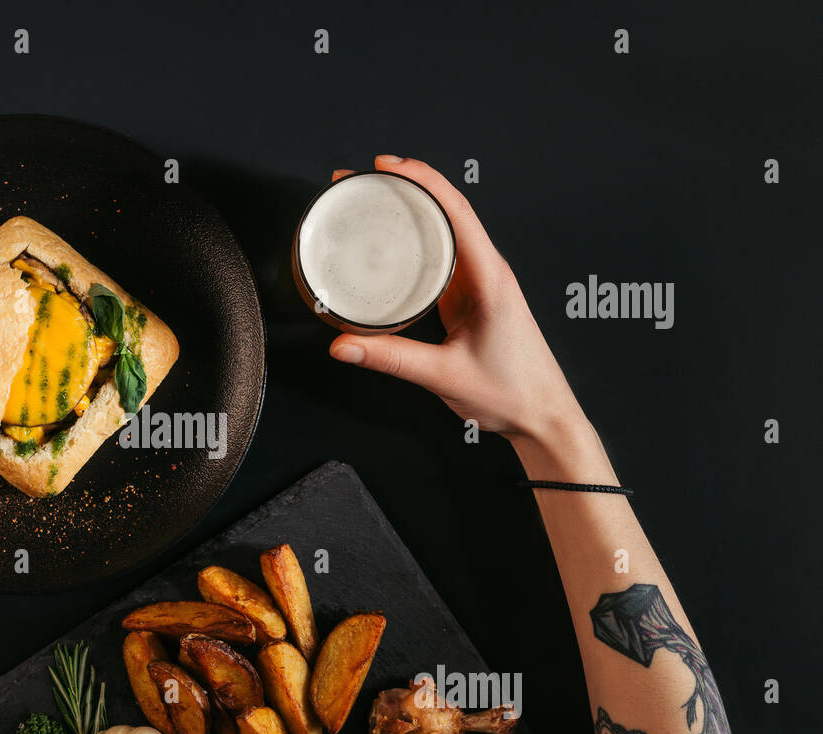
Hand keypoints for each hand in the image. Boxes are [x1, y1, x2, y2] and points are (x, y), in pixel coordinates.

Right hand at [328, 155, 586, 445]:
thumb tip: (342, 343)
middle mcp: (487, 271)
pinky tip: (388, 241)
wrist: (542, 416)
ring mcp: (478, 282)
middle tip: (360, 179)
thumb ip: (391, 358)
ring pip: (443, 229)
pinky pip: (440, 255)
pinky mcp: (469, 296)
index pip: (456, 210)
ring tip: (367, 200)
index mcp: (490, 278)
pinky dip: (413, 240)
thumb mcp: (444, 375)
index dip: (421, 179)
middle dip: (404, 185)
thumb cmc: (512, 393)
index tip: (385, 165)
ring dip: (408, 209)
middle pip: (446, 208)